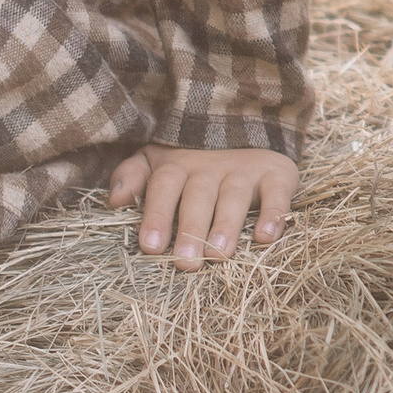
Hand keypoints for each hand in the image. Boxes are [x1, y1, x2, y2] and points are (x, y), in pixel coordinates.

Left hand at [109, 144, 298, 267]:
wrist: (246, 129)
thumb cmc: (191, 163)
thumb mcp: (156, 163)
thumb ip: (133, 177)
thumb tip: (115, 200)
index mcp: (177, 166)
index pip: (163, 187)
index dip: (157, 215)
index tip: (151, 246)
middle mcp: (209, 167)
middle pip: (197, 196)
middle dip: (191, 229)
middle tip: (186, 263)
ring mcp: (243, 170)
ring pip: (234, 197)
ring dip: (226, 226)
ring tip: (220, 255)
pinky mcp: (276, 174)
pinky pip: (277, 193)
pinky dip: (274, 214)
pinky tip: (265, 237)